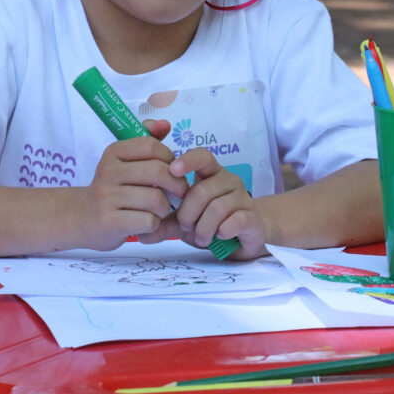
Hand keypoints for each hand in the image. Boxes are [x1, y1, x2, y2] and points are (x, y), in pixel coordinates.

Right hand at [79, 120, 188, 250]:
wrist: (81, 218)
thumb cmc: (113, 188)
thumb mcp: (124, 160)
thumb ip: (147, 139)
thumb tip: (166, 124)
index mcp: (114, 152)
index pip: (151, 146)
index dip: (170, 159)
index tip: (173, 171)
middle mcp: (108, 171)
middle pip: (158, 171)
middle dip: (177, 184)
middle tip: (179, 193)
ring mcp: (107, 197)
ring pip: (156, 199)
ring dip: (165, 208)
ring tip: (159, 210)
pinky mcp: (110, 222)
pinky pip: (149, 221)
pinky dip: (154, 225)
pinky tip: (147, 224)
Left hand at [140, 147, 266, 259]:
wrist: (245, 237)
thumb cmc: (212, 222)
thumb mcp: (184, 223)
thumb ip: (165, 224)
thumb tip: (140, 234)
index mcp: (211, 174)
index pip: (202, 156)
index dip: (188, 160)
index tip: (172, 170)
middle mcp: (228, 180)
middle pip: (203, 190)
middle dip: (188, 213)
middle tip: (185, 226)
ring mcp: (243, 197)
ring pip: (218, 207)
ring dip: (204, 228)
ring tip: (201, 237)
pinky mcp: (253, 216)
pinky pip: (235, 220)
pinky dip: (222, 231)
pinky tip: (220, 236)